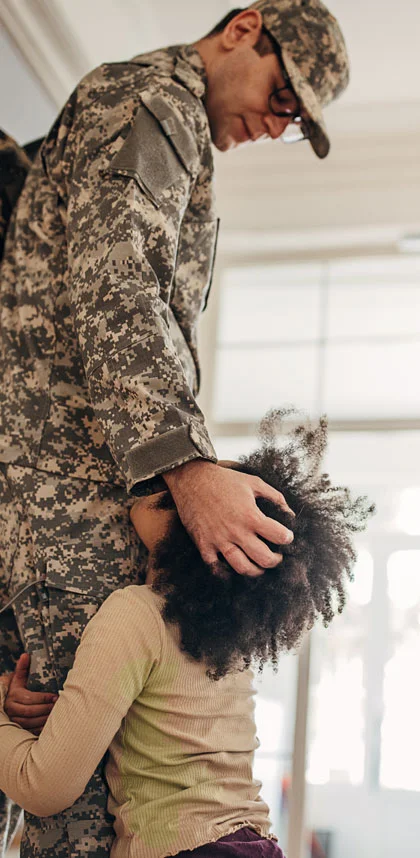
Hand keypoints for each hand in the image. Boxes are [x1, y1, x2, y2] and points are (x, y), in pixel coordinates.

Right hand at [4, 653, 57, 735]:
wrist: (10, 703)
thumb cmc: (18, 689)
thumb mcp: (19, 678)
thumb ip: (22, 668)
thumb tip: (25, 655)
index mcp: (13, 696)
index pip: (30, 698)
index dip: (43, 698)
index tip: (56, 696)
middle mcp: (12, 709)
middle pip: (31, 711)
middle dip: (46, 709)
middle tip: (59, 705)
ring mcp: (15, 720)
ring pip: (31, 722)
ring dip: (45, 719)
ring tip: (58, 714)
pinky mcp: (20, 728)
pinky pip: (31, 731)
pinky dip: (42, 728)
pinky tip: (52, 724)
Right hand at [163, 459, 294, 576]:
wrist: (192, 479)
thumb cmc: (224, 480)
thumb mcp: (253, 482)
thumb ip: (274, 496)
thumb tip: (290, 513)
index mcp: (250, 515)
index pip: (279, 536)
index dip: (287, 538)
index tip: (287, 537)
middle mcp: (236, 531)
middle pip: (264, 558)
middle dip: (275, 560)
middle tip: (277, 556)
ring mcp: (219, 540)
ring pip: (242, 567)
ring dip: (255, 571)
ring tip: (259, 566)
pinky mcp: (204, 544)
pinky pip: (216, 568)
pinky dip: (226, 572)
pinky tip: (233, 567)